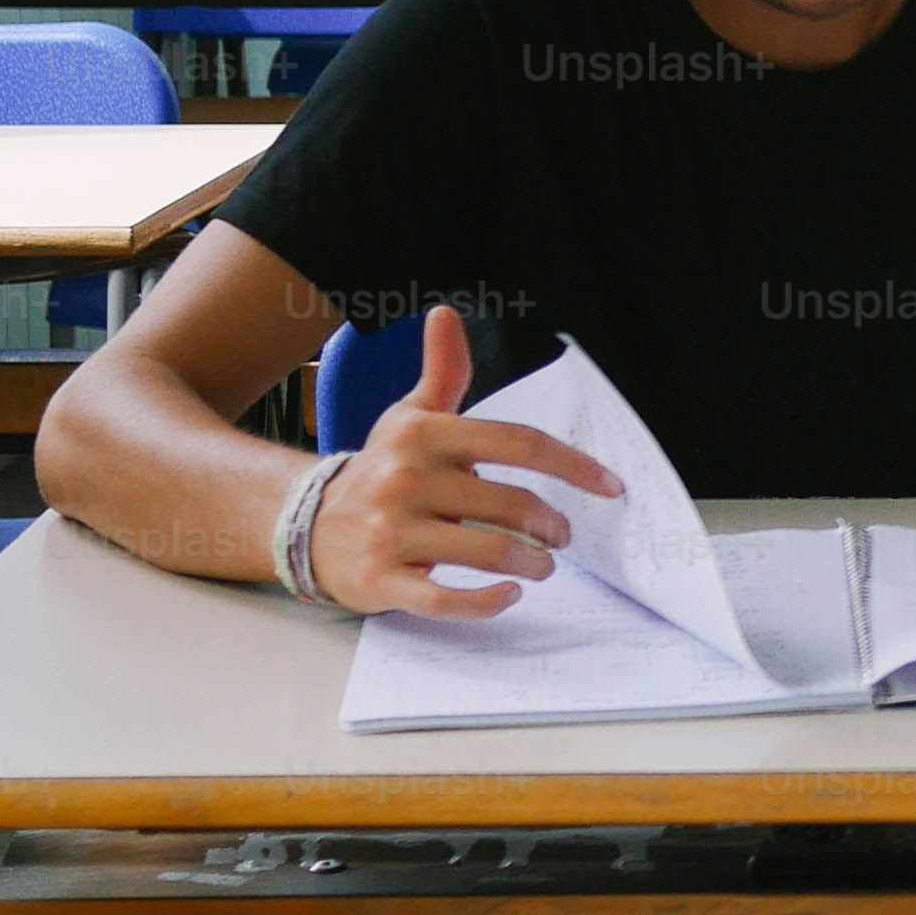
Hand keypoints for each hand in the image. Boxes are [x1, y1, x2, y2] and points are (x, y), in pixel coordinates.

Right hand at [304, 306, 623, 618]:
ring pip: (486, 551)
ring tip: (542, 565)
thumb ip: (442, 371)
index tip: (610, 486)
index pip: (519, 443)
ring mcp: (392, 532)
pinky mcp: (381, 579)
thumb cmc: (379, 469)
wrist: (305, 523)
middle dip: (550, 525)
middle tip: (562, 535)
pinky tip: (507, 594)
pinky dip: (485, 601)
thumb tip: (446, 313)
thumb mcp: (408, 416)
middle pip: (510, 505)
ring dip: (530, 562)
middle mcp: (407, 480)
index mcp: (426, 435)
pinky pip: (444, 598)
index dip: (574, 466)